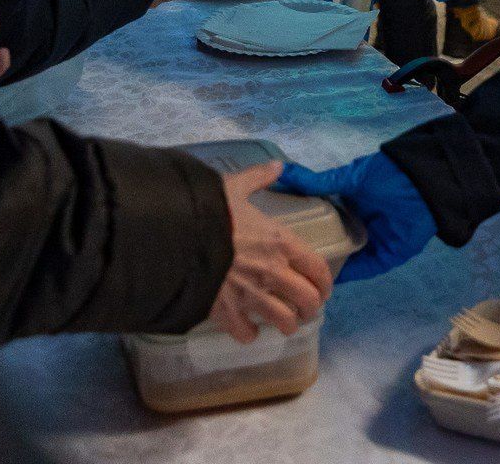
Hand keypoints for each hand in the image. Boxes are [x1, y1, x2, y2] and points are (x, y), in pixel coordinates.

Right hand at [209, 161, 333, 342]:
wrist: (174, 237)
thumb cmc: (207, 209)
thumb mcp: (233, 186)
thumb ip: (258, 177)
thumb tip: (278, 166)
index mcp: (280, 242)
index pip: (318, 268)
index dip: (325, 282)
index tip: (324, 287)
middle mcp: (272, 272)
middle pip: (308, 300)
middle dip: (311, 306)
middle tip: (306, 307)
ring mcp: (251, 295)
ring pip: (285, 321)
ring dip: (288, 323)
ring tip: (284, 322)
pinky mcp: (227, 313)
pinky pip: (247, 333)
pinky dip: (250, 333)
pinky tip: (249, 328)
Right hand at [276, 153, 435, 281]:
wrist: (424, 184)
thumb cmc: (386, 176)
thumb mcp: (348, 178)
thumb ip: (317, 182)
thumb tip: (283, 173)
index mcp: (349, 205)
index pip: (321, 223)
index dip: (304, 231)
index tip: (280, 240)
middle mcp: (359, 225)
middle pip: (333, 244)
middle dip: (314, 254)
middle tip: (287, 265)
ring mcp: (373, 242)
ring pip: (347, 259)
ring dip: (330, 268)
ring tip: (304, 278)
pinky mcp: (386, 256)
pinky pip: (365, 269)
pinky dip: (349, 275)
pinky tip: (330, 281)